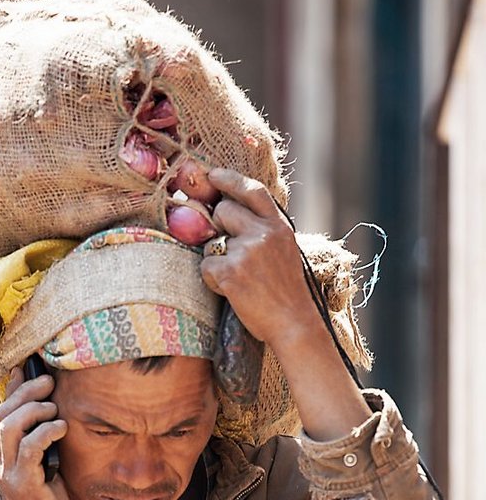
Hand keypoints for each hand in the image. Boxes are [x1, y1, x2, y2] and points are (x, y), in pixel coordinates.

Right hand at [0, 366, 70, 499]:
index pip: (3, 414)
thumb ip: (44, 446)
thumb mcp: (46, 469)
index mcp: (5, 456)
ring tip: (54, 406)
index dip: (13, 388)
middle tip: (48, 380)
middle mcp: (1, 461)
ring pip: (11, 426)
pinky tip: (61, 427)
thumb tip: (55, 419)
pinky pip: (30, 448)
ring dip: (34, 409)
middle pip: (4, 414)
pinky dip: (46, 432)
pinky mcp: (23, 483)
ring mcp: (9, 472)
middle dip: (25, 391)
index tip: (26, 367)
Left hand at [202, 168, 369, 439]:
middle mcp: (263, 233)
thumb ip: (263, 230)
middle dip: (218, 225)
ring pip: (211, 241)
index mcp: (279, 226)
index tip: (212, 175)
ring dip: (216, 257)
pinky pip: (206, 266)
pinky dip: (212, 280)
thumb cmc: (287, 292)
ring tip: (239, 278)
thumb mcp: (284, 251)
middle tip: (228, 248)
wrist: (294, 323)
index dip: (229, 179)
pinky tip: (232, 291)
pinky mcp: (231, 272)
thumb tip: (228, 212)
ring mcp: (246, 251)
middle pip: (223, 210)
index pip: (252, 190)